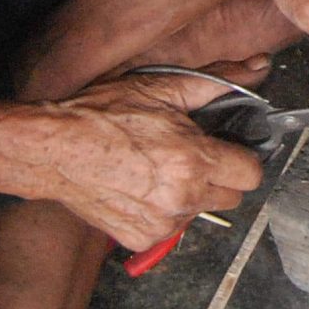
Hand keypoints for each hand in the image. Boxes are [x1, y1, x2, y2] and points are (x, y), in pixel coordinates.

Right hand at [4, 72, 265, 249]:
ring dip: (190, 195)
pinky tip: (139, 189)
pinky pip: (170, 229)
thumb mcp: (160, 88)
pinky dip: (161, 213)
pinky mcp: (141, 239)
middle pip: (232, 196)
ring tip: (157, 170)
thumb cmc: (101, 115)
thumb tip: (256, 70)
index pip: (251, 173)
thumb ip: (215, 83)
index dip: (242, 158)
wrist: (53, 149)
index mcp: (193, 160)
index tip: (229, 150)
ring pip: (199, 212)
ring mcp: (162, 223)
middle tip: (192, 157)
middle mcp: (182, 197)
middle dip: (219, 177)